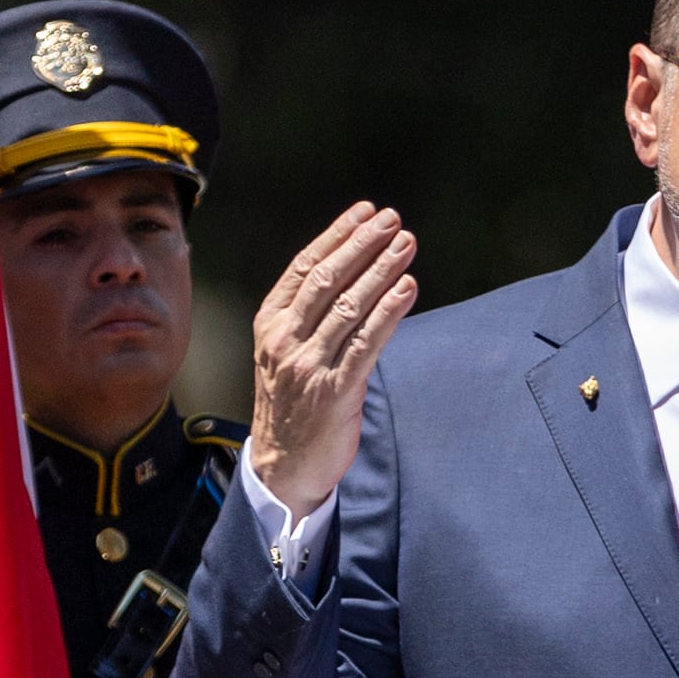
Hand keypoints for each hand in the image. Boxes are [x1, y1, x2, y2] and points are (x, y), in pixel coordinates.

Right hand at [251, 202, 419, 515]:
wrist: (284, 466)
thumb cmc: (293, 404)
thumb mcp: (287, 353)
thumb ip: (310, 317)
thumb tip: (353, 273)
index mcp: (270, 324)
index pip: (305, 267)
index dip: (337, 235)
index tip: (365, 212)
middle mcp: (285, 340)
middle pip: (328, 280)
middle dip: (363, 244)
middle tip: (392, 220)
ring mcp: (309, 365)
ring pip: (350, 306)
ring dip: (382, 270)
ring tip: (406, 245)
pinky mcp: (336, 390)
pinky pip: (367, 342)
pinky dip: (390, 311)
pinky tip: (408, 287)